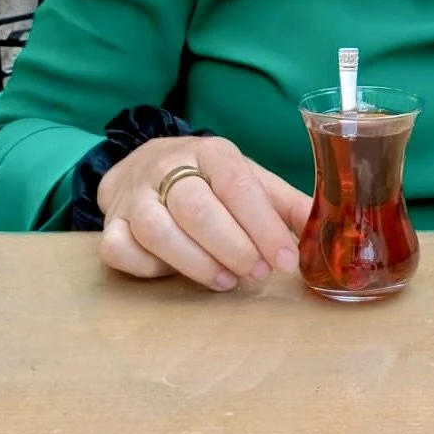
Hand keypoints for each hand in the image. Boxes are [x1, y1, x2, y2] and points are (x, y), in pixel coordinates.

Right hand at [96, 135, 311, 291]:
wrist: (142, 167)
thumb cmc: (207, 179)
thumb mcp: (248, 179)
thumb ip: (283, 203)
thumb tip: (325, 226)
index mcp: (210, 152)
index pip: (238, 185)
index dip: (263, 225)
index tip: (286, 259)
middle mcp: (168, 168)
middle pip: (197, 208)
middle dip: (233, 246)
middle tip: (257, 273)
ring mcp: (134, 197)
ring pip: (159, 230)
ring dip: (196, 262)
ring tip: (226, 280)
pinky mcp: (109, 226)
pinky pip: (121, 250)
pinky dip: (149, 268)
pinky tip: (175, 275)